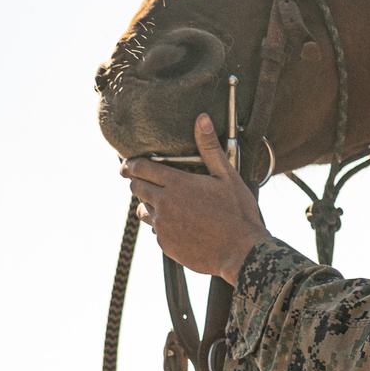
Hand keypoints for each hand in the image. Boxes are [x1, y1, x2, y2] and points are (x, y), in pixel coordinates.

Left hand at [121, 116, 270, 285]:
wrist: (241, 252)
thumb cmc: (237, 212)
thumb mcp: (227, 176)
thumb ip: (209, 148)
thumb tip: (201, 118)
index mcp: (176, 183)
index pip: (140, 168)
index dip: (130, 164)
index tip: (128, 165)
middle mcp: (164, 204)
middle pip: (135, 188)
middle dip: (139, 182)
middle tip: (149, 181)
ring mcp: (162, 226)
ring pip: (142, 210)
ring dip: (150, 204)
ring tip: (168, 205)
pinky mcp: (165, 245)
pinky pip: (155, 231)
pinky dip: (163, 226)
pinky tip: (182, 225)